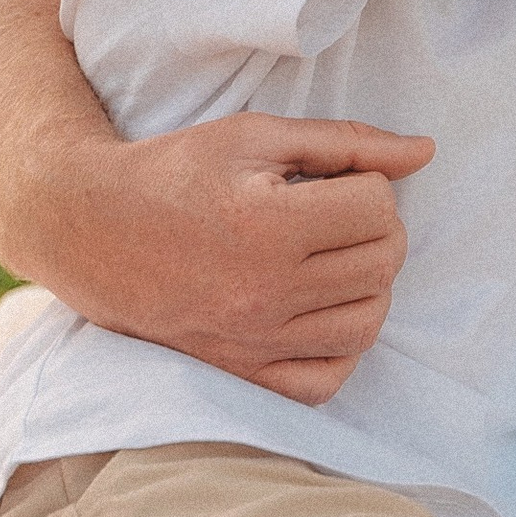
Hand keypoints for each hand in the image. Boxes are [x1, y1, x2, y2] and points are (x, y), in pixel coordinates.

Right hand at [43, 115, 433, 403]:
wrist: (89, 228)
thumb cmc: (175, 171)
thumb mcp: (256, 136)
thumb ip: (346, 143)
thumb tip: (426, 152)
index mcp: (269, 226)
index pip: (379, 210)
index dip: (368, 186)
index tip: (331, 181)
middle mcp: (265, 292)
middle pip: (382, 265)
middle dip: (375, 231)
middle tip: (334, 214)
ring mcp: (254, 340)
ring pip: (367, 323)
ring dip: (366, 286)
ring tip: (330, 258)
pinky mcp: (240, 372)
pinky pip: (325, 379)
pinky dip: (338, 347)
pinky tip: (319, 310)